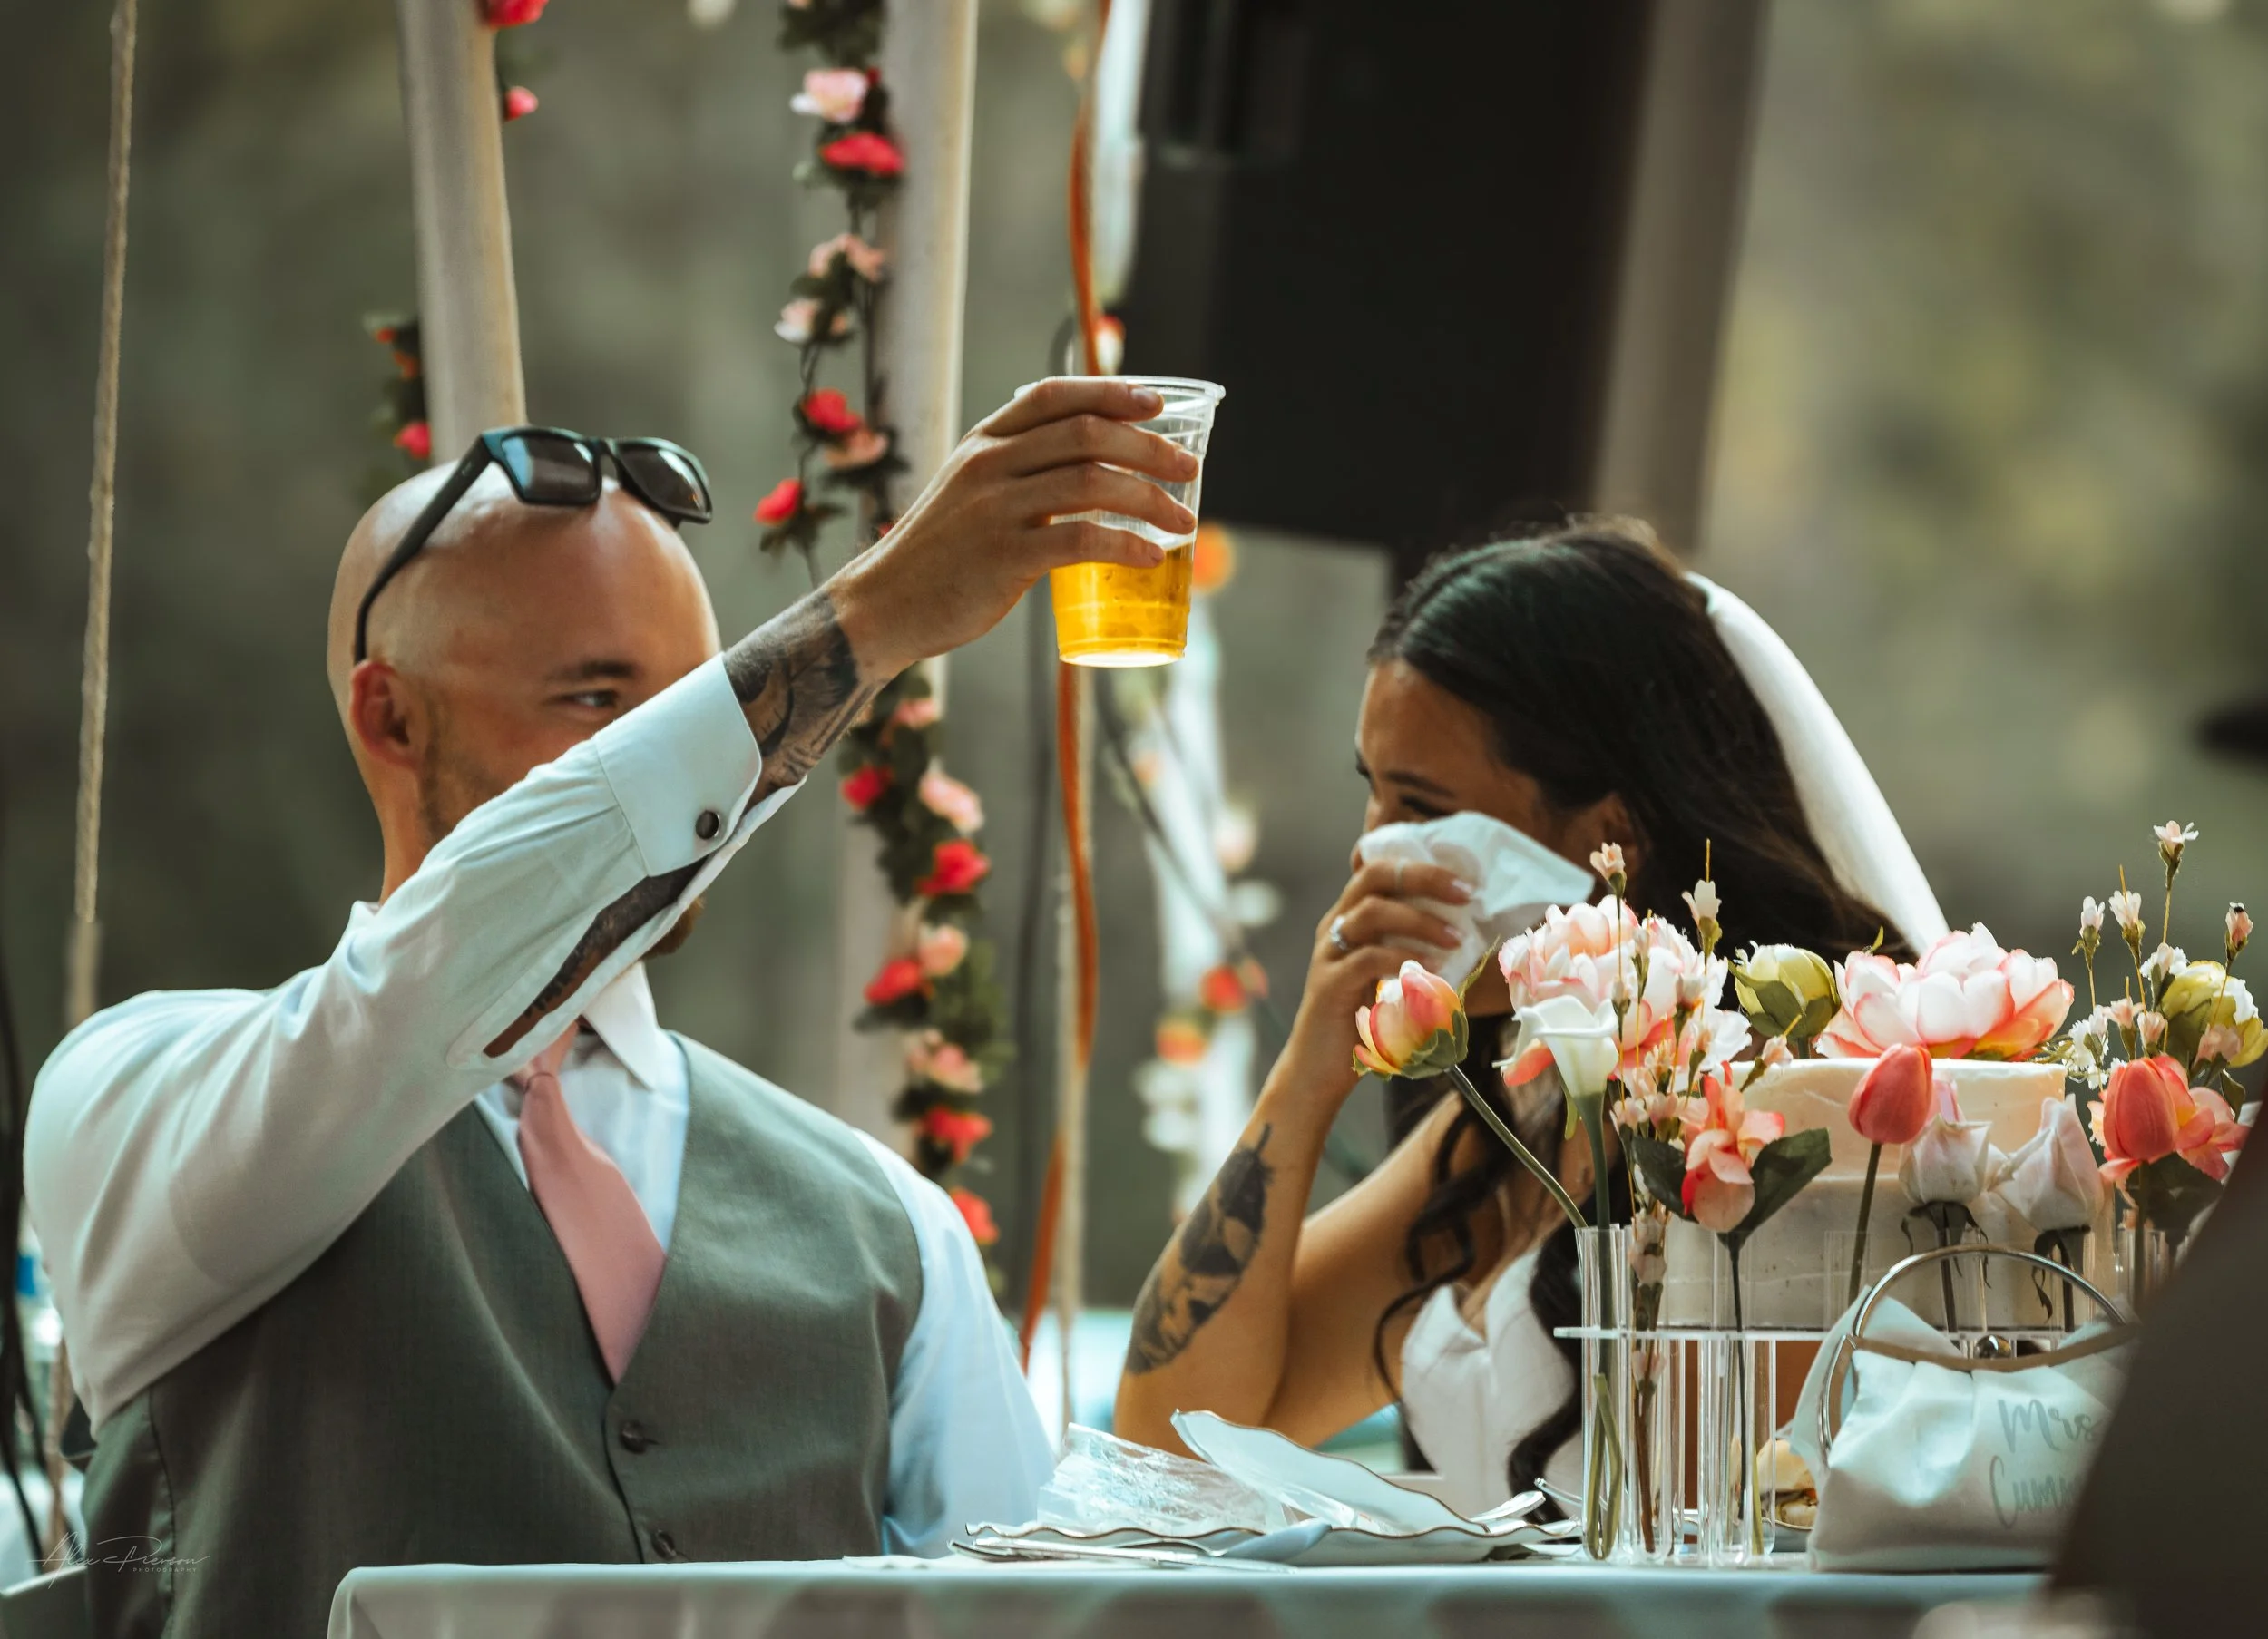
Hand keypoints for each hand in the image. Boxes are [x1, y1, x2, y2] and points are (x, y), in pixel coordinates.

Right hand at [826, 378, 1199, 678]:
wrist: (884, 604)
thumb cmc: (939, 554)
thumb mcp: (968, 492)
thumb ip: (1017, 473)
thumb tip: (1090, 472)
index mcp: (982, 441)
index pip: (1054, 396)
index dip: (1111, 392)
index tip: (1156, 404)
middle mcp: (988, 465)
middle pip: (1086, 435)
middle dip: (1149, 449)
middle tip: (1188, 469)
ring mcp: (994, 509)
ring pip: (1090, 483)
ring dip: (1148, 499)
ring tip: (1183, 521)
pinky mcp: (1002, 557)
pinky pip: (1078, 540)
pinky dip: (1123, 545)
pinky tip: (1149, 557)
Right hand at [1264, 857, 1475, 1120]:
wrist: (1318, 1069)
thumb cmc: (1363, 1021)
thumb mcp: (1390, 975)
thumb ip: (1412, 949)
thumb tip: (1467, 933)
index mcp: (1349, 917)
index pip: (1381, 869)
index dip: (1423, 867)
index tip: (1465, 882)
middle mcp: (1334, 925)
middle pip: (1374, 877)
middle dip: (1424, 878)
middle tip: (1464, 895)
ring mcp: (1328, 953)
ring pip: (1372, 913)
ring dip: (1420, 921)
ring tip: (1456, 939)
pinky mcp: (1329, 984)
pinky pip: (1367, 958)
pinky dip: (1403, 958)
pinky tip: (1431, 969)